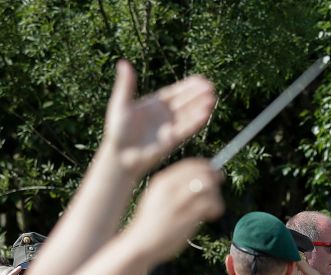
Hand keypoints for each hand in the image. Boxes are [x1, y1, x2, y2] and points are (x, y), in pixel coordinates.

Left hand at [98, 61, 216, 175]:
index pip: (175, 93)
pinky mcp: (173, 140)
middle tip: (211, 87)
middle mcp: (165, 115)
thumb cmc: (118, 130)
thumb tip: (123, 63)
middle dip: (198, 96)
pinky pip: (187, 129)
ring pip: (189, 115)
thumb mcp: (121, 103)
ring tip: (212, 99)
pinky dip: (196, 122)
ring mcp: (170, 127)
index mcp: (155, 104)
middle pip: (185, 103)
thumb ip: (126, 84)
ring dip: (201, 107)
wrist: (120, 156)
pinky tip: (205, 114)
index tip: (201, 80)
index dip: (188, 87)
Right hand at [123, 160, 224, 263]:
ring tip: (212, 208)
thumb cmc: (152, 223)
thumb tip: (200, 179)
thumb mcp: (157, 198)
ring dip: (216, 196)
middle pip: (202, 173)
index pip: (190, 165)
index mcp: (162, 181)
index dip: (207, 168)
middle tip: (215, 193)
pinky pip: (210, 203)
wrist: (141, 243)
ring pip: (208, 186)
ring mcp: (178, 202)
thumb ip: (174, 187)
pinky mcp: (186, 217)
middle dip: (214, 181)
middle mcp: (170, 188)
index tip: (215, 175)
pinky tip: (211, 216)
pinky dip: (216, 208)